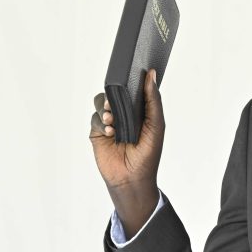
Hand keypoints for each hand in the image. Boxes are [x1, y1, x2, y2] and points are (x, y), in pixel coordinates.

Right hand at [90, 70, 163, 234]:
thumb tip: (151, 76)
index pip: (133, 89)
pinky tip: (110, 132)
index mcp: (139, 111)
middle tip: (117, 100)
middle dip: (115, 94)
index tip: (133, 73)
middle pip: (114, 92)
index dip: (132, 81)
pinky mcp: (98, 133)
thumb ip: (153, 100)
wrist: (133, 178)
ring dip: (106, 107)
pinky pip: (95, 118)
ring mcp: (110, 123)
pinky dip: (101, 122)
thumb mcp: (156, 125)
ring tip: (112, 119)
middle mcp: (124, 114)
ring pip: (101, 102)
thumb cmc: (148, 154)